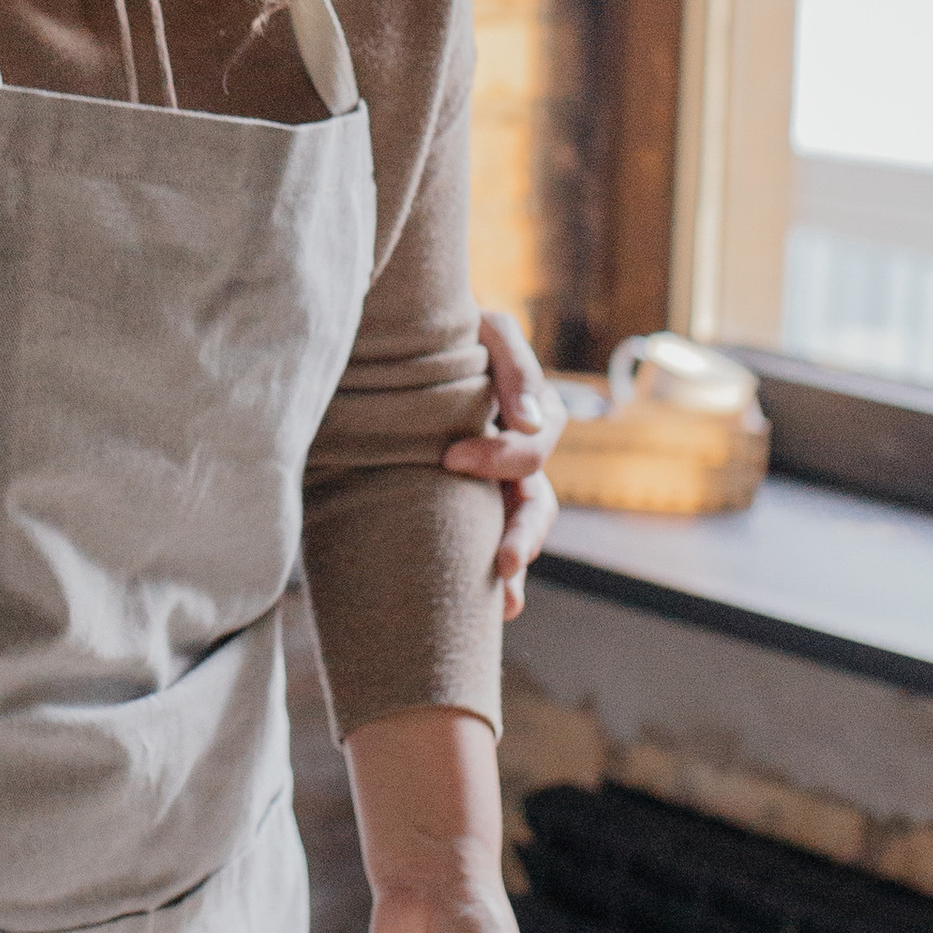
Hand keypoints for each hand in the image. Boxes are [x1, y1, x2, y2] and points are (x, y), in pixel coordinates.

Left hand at [443, 307, 562, 616]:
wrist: (396, 333)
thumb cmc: (439, 325)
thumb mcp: (484, 328)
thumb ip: (514, 364)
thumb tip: (532, 423)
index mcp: (521, 409)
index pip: (534, 444)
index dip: (502, 456)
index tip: (450, 458)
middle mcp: (511, 449)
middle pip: (536, 500)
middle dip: (523, 532)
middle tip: (505, 560)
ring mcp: (490, 477)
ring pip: (517, 526)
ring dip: (514, 559)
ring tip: (503, 597)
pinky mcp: (460, 496)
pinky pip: (486, 539)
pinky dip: (494, 576)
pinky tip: (495, 608)